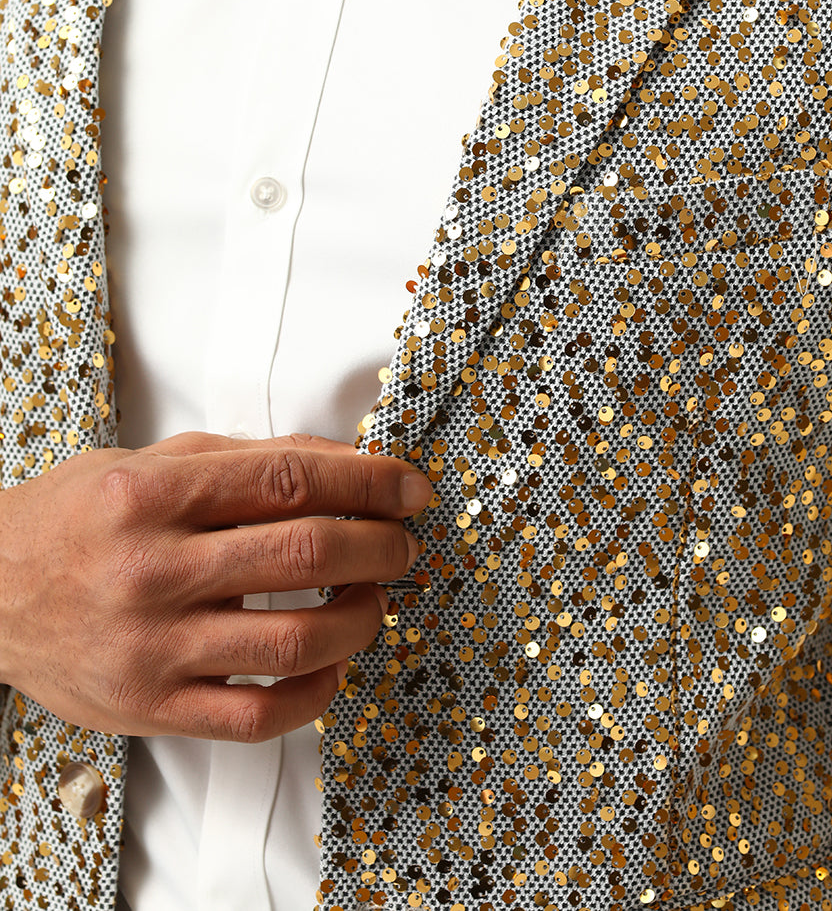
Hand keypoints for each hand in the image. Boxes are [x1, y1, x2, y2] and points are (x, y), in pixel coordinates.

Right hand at [0, 430, 431, 741]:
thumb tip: (348, 461)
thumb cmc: (75, 520)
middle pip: (306, 555)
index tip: (409, 486)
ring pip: (296, 641)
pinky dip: (316, 692)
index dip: (368, 481)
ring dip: (362, 616)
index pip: (292, 479)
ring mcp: (153, 647)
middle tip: (403, 542)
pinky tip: (332, 663)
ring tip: (375, 597)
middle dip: (380, 546)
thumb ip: (245, 461)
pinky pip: (259, 716)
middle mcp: (152, 570)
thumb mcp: (150, 463)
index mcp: (152, 495)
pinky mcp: (153, 708)